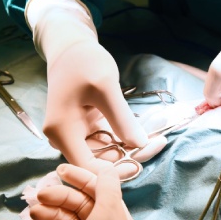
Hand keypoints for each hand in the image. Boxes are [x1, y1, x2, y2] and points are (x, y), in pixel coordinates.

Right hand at [26, 0, 148, 172]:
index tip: (141, 163)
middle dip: (128, 158)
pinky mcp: (86, 129)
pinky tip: (147, 134)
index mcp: (62, 132)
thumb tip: (140, 146)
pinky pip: (107, 142)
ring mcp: (75, 135)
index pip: (87, 167)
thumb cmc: (84, 63)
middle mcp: (64, 139)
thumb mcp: (105, 88)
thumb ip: (121, 119)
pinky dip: (125, 139)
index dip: (113, 171)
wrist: (72, 47)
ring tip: (158, 139)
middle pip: (98, 163)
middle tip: (158, 143)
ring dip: (130, 149)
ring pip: (105, 154)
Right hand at [26, 164, 137, 219]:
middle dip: (59, 197)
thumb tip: (107, 166)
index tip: (60, 170)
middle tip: (39, 195)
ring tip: (33, 213)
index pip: (100, 191)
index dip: (81, 178)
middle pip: (79, 204)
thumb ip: (108, 189)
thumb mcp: (108, 218)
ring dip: (47, 212)